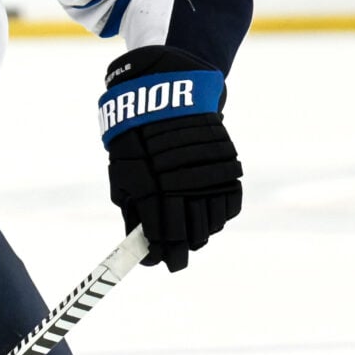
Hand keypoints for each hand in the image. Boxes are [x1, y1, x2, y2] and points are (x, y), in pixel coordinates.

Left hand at [99, 47, 241, 269]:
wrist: (165, 93)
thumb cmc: (136, 137)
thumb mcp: (124, 174)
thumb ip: (134, 211)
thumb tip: (140, 243)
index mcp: (153, 189)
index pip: (164, 236)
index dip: (163, 254)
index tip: (162, 261)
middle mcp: (184, 185)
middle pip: (192, 235)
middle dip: (184, 248)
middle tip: (178, 253)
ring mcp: (209, 175)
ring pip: (214, 222)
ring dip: (203, 232)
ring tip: (193, 233)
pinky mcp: (228, 164)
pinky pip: (230, 202)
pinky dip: (221, 213)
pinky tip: (209, 213)